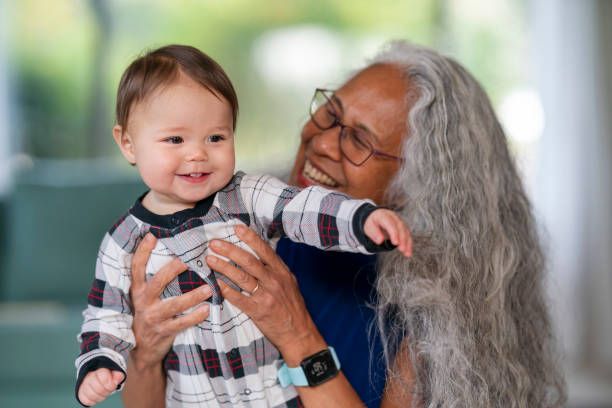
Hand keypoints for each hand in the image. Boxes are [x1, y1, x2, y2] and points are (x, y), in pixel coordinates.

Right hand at [78, 368, 124, 405]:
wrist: (96, 373)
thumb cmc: (108, 374)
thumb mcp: (115, 372)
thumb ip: (118, 375)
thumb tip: (115, 382)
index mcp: (99, 369)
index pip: (104, 378)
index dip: (110, 385)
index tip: (113, 385)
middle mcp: (90, 375)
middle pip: (99, 389)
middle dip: (107, 391)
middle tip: (108, 389)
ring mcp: (84, 384)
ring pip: (92, 395)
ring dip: (100, 397)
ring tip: (103, 393)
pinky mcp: (80, 392)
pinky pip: (85, 401)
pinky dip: (93, 401)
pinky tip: (97, 396)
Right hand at [129, 233, 211, 370]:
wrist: (142, 349)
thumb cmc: (148, 314)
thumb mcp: (144, 297)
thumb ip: (154, 279)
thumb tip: (172, 252)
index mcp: (137, 290)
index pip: (136, 267)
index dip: (143, 251)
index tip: (152, 235)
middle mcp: (143, 302)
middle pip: (157, 282)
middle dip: (172, 270)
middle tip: (189, 259)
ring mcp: (153, 318)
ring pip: (173, 305)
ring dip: (192, 296)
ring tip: (209, 288)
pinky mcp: (163, 332)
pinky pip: (181, 323)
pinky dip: (195, 316)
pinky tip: (207, 309)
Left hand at [206, 225, 326, 364]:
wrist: (299, 333)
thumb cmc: (292, 307)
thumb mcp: (289, 283)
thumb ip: (274, 269)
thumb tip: (259, 254)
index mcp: (282, 272)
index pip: (264, 250)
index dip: (250, 238)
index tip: (236, 228)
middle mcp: (274, 281)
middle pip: (249, 261)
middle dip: (230, 250)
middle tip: (214, 243)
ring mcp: (266, 296)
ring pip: (242, 277)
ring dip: (224, 267)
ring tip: (210, 260)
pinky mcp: (258, 311)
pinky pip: (239, 298)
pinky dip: (227, 290)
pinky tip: (216, 283)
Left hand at [363, 209, 411, 256]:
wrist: (375, 218)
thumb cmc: (372, 223)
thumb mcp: (368, 227)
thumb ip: (374, 233)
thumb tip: (380, 241)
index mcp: (383, 215)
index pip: (390, 223)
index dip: (394, 233)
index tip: (395, 243)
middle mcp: (393, 217)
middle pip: (400, 227)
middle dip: (402, 239)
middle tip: (402, 250)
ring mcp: (399, 222)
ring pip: (405, 231)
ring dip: (407, 243)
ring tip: (406, 253)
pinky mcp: (403, 228)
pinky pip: (407, 235)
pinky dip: (408, 244)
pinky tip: (408, 252)